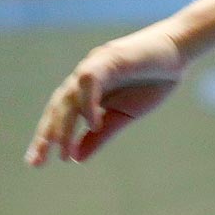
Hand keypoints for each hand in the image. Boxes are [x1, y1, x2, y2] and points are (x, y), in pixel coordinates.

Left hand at [25, 24, 186, 165]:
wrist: (177, 51)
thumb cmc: (152, 81)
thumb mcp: (123, 116)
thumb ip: (100, 135)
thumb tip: (75, 158)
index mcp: (85, 92)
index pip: (58, 116)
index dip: (47, 138)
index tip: (37, 163)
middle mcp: (82, 79)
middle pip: (57, 108)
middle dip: (47, 134)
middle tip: (37, 161)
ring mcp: (94, 67)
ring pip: (69, 97)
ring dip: (64, 123)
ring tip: (61, 148)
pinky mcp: (108, 59)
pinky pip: (90, 81)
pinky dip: (89, 102)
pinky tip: (93, 123)